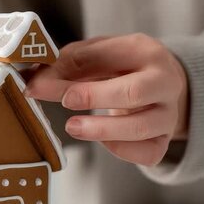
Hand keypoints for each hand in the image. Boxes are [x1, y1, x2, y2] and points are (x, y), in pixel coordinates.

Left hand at [26, 34, 188, 165]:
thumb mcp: (97, 55)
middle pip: (134, 92)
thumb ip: (66, 65)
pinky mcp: (164, 140)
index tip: (42, 84)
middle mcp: (164, 81)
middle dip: (94, 97)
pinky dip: (121, 150)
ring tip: (73, 127)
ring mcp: (169, 113)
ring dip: (102, 130)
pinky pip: (147, 153)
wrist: (162, 85)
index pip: (108, 57)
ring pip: (140, 127)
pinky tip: (104, 140)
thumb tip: (34, 84)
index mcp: (145, 51)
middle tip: (65, 102)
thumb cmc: (122, 68)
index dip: (74, 71)